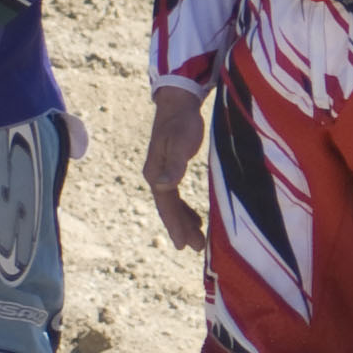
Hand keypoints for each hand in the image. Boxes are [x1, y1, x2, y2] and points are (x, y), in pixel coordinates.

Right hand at [143, 85, 209, 250]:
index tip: (184, 245)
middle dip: (181, 229)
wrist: (177, 103)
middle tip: (195, 249)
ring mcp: (161, 173)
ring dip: (183, 221)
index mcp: (156, 173)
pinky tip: (194, 218)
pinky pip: (175, 195)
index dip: (175, 225)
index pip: (166, 205)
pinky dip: (184, 209)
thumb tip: (163, 186)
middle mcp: (156, 176)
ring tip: (196, 239)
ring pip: (171, 204)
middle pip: (168, 208)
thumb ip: (174, 165)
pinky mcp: (170, 168)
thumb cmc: (182, 122)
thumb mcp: (181, 142)